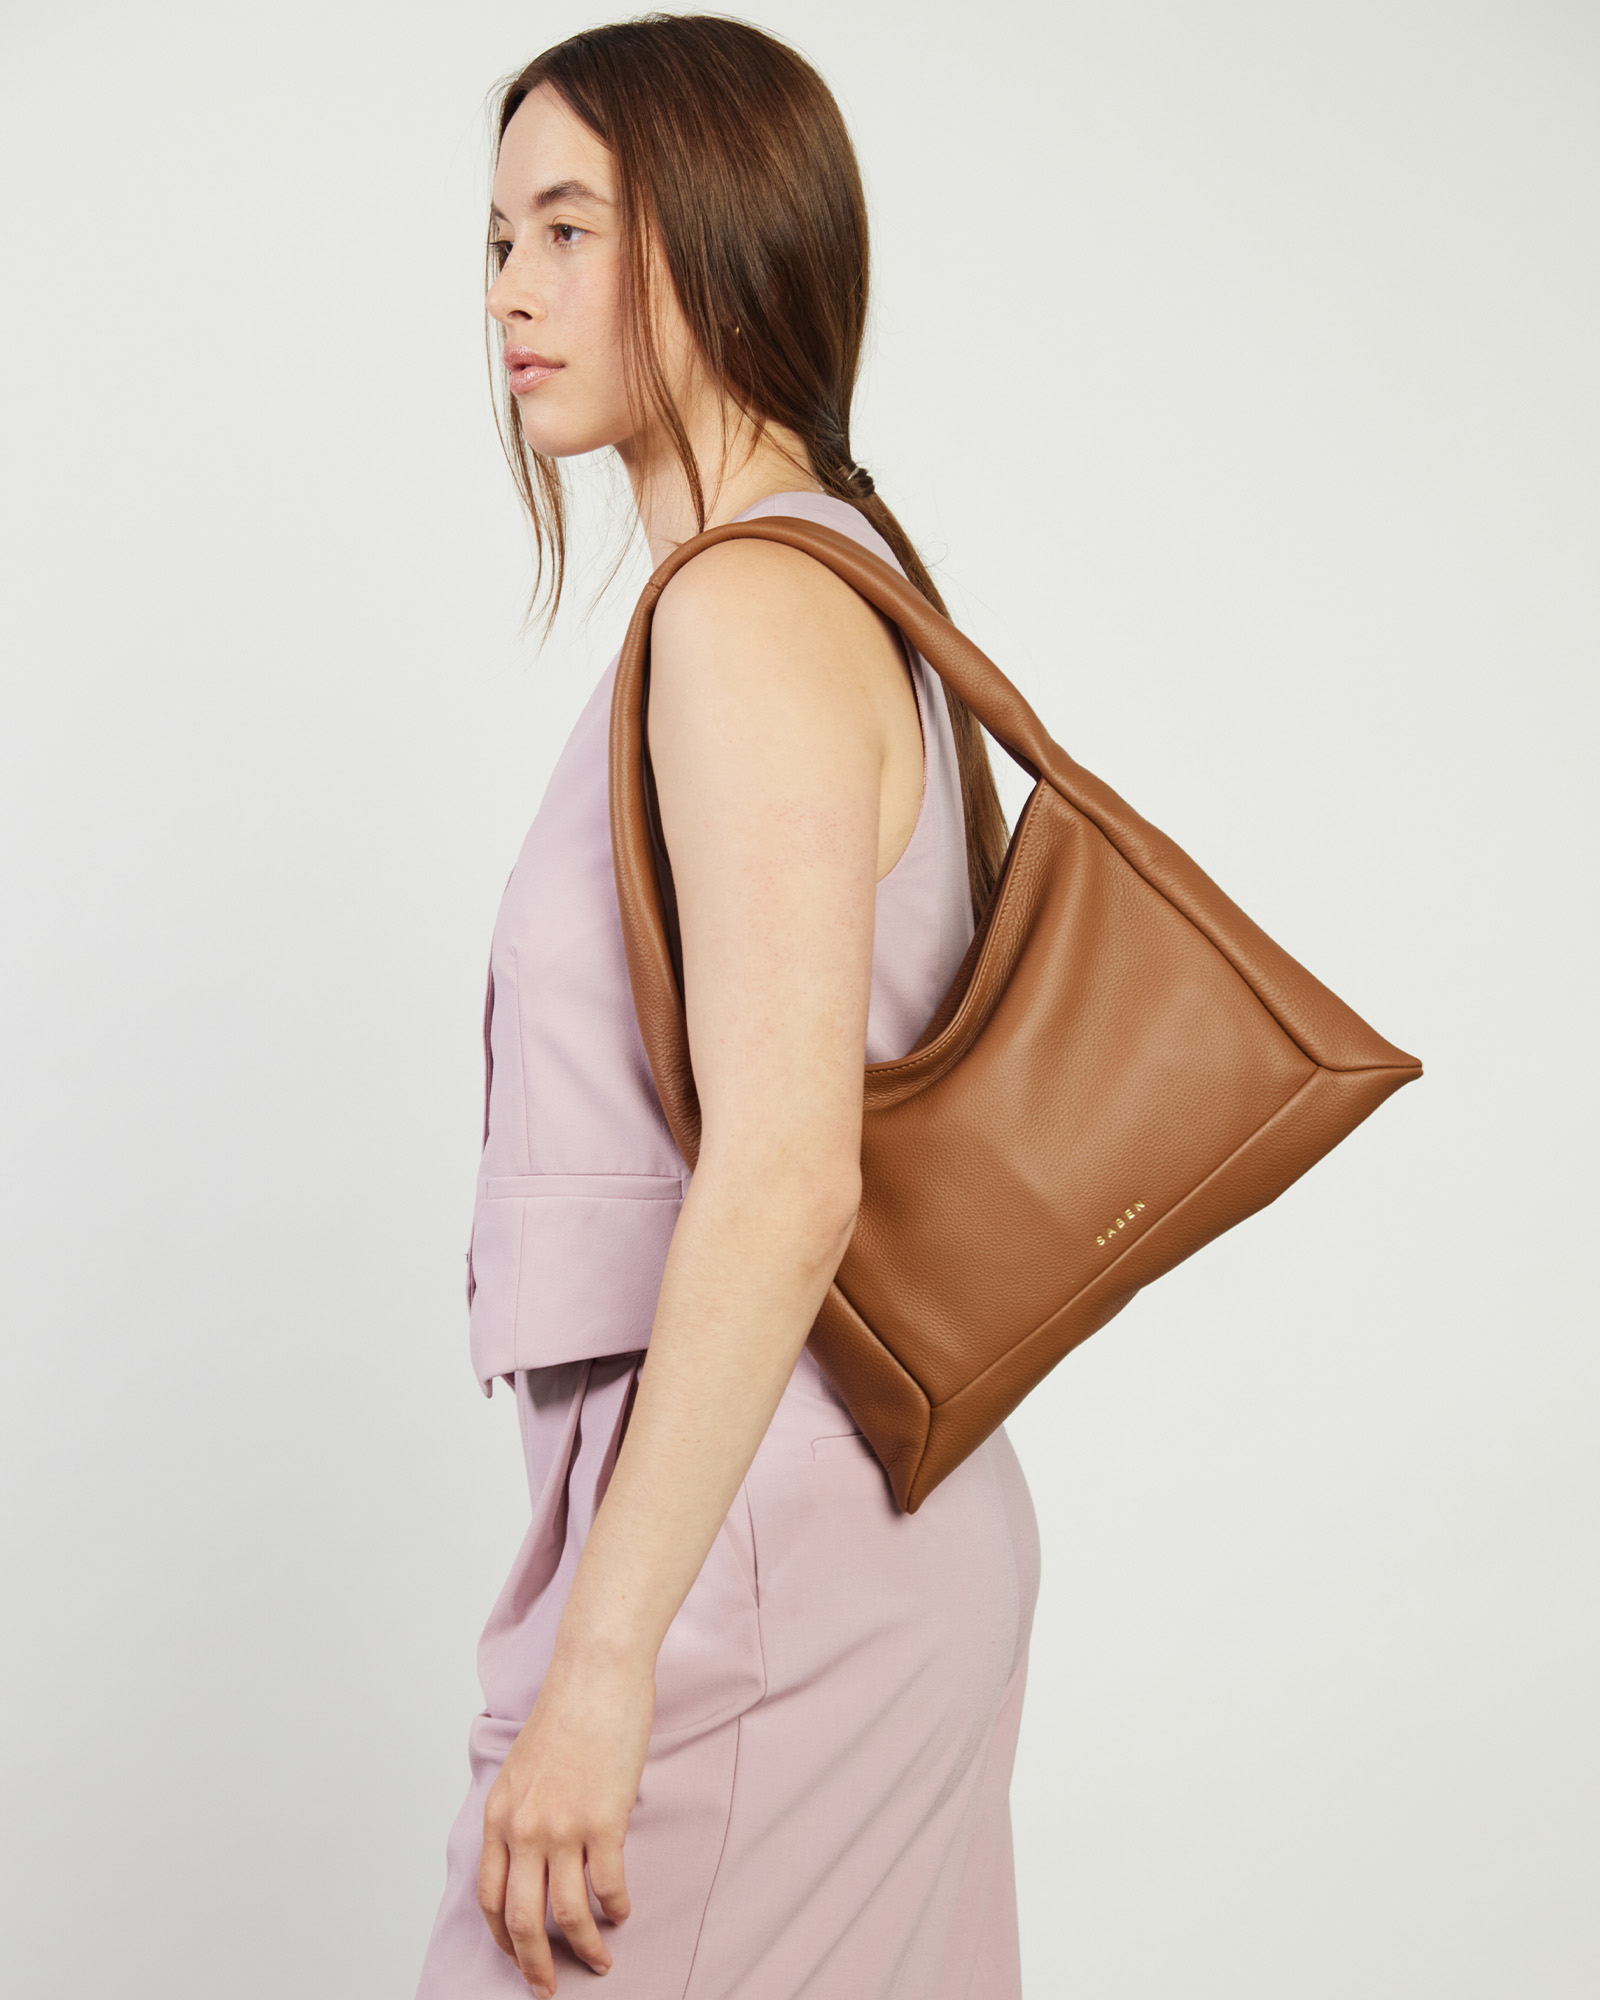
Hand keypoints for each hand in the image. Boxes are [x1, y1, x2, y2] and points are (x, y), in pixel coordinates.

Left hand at [477, 1646, 655, 1994]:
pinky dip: (615, 1907)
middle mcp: (523, 1828)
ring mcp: (562, 1827)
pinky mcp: (603, 1821)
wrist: (594, 1675)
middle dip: (535, 1965)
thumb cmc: (566, 1711)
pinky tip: (622, 1911)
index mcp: (499, 1815)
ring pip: (566, 1914)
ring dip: (584, 1947)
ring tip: (600, 1960)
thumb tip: (535, 1853)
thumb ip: (521, 1812)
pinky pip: (607, 1885)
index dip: (503, 1937)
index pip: (488, 1897)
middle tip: (549, 1988)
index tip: (519, 1957)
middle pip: (520, 1919)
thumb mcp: (523, 1767)